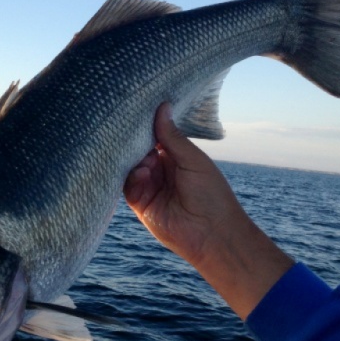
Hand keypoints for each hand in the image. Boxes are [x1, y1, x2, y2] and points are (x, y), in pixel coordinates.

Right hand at [124, 104, 292, 318]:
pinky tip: (143, 173)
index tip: (138, 110)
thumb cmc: (211, 194)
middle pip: (139, 150)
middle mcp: (161, 170)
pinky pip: (127, 187)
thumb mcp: (193, 159)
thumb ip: (172, 136)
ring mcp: (150, 186)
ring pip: (130, 167)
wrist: (212, 234)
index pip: (156, 136)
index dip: (148, 125)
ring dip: (134, 160)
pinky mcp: (141, 204)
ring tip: (145, 159)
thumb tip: (162, 107)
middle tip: (132, 132)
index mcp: (177, 157)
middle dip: (135, 142)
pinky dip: (131, 178)